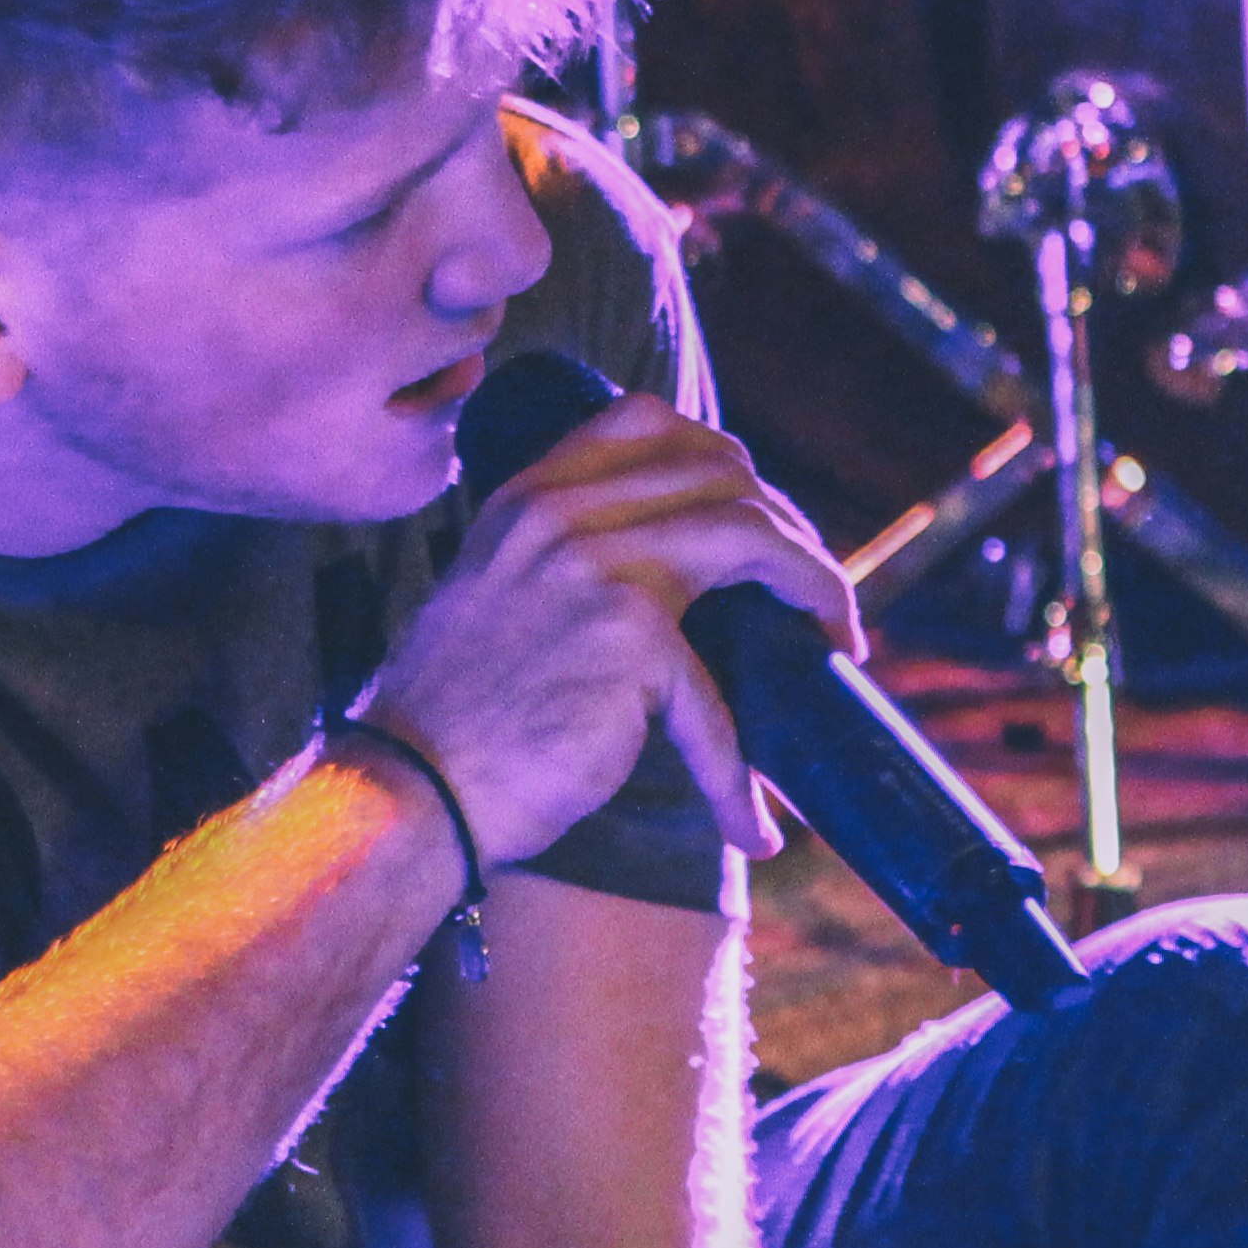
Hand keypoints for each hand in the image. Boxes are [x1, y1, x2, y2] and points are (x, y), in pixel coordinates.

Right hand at [356, 391, 857, 867]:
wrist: (410, 790)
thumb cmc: (450, 718)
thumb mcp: (490, 596)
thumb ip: (554, 558)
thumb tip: (657, 564)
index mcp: (526, 497)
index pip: (644, 421)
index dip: (720, 459)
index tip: (754, 514)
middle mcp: (560, 514)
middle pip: (720, 472)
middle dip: (788, 528)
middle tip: (815, 594)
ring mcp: (597, 568)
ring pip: (752, 536)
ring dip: (818, 587)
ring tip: (837, 642)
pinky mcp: (628, 641)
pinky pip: (719, 700)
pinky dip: (740, 775)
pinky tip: (753, 826)